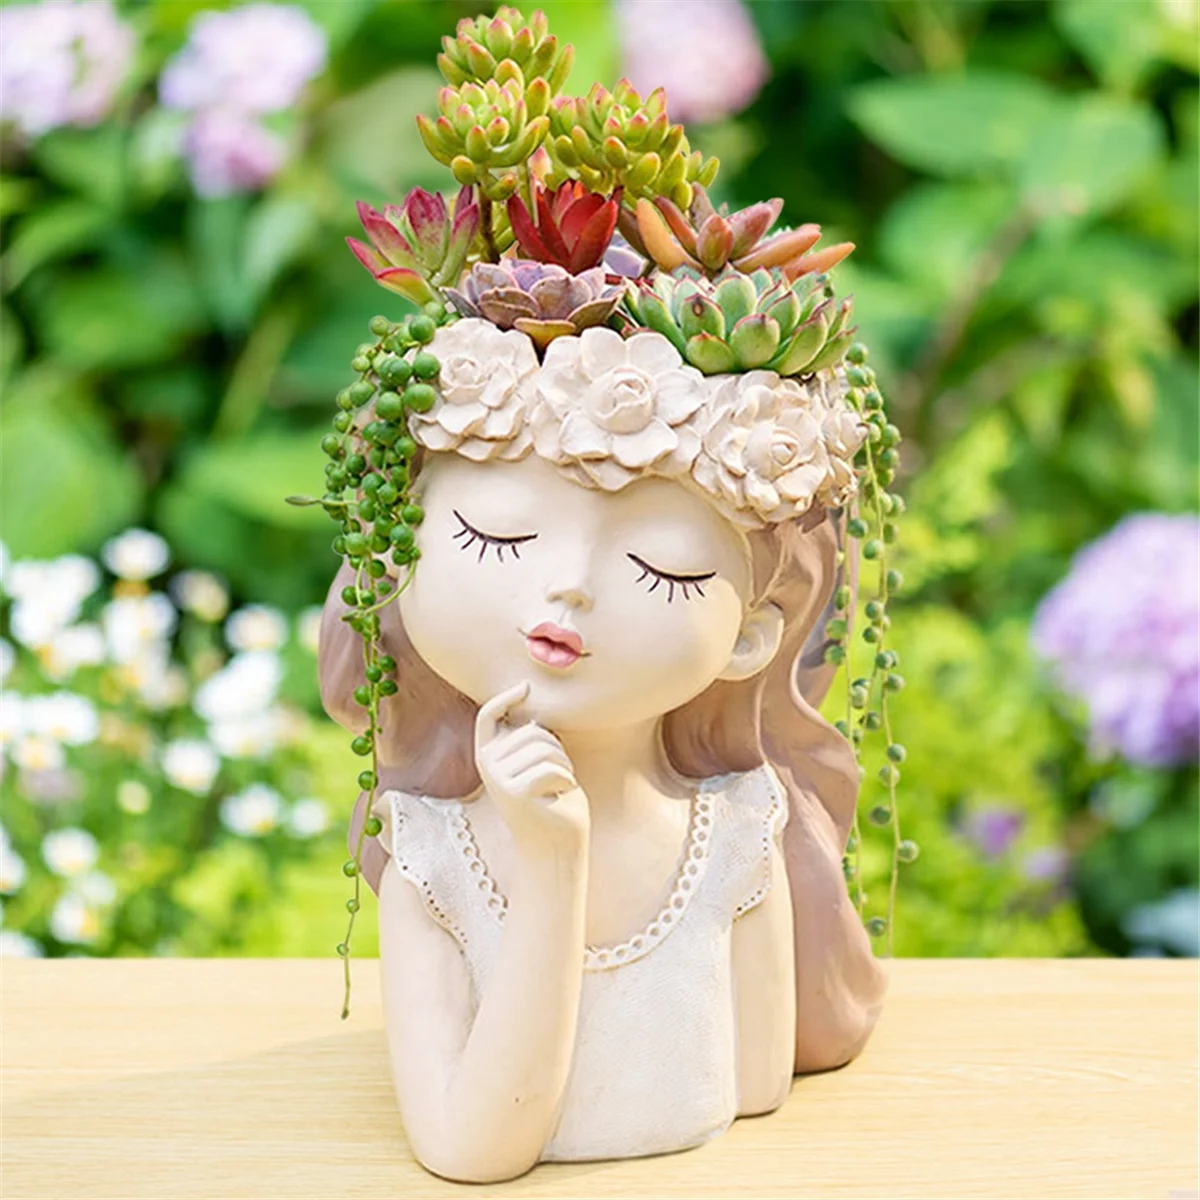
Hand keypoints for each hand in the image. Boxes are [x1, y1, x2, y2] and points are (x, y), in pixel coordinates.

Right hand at [474, 682, 589, 854]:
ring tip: (560, 785)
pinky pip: (551, 767)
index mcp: (489, 754)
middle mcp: (487, 764)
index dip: (505, 698)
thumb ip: (529, 738)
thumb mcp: (536, 762)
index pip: (488, 716)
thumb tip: (530, 695)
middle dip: (556, 748)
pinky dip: (566, 779)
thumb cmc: (552, 799)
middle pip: (531, 730)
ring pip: (543, 747)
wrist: (554, 847)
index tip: (526, 686)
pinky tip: (561, 794)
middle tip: (558, 775)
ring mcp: (497, 778)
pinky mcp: (514, 792)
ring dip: (563, 764)